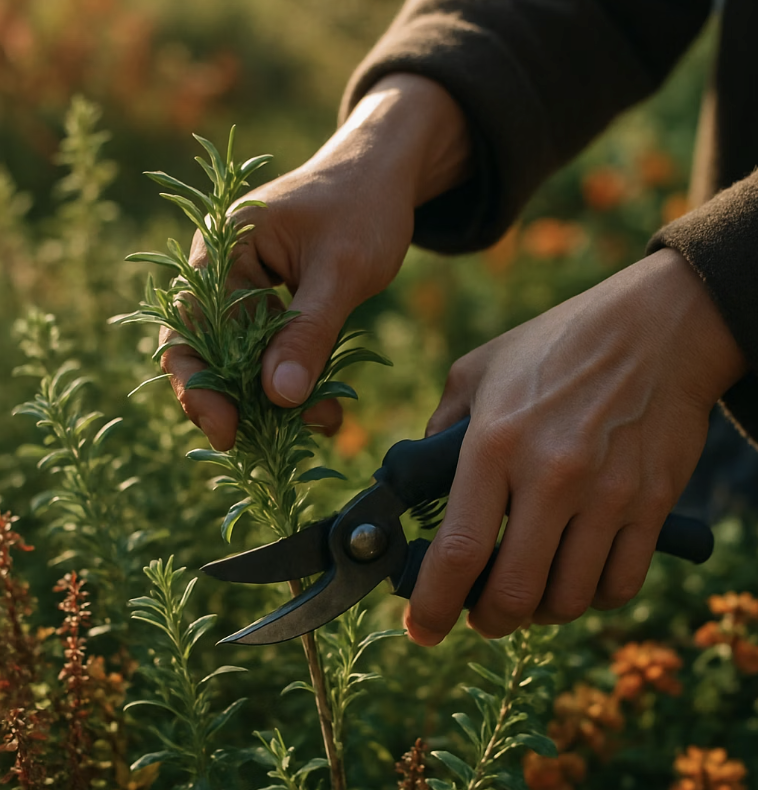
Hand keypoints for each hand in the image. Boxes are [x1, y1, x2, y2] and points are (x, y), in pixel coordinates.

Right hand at [160, 73, 470, 449]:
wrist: (385, 180)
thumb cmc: (363, 208)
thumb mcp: (341, 270)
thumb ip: (308, 331)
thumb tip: (279, 398)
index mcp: (223, 247)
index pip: (190, 325)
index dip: (199, 383)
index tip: (225, 429)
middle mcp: (224, 271)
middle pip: (208, 350)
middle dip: (235, 400)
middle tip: (261, 444)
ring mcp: (247, 290)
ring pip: (244, 360)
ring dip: (273, 399)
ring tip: (318, 423)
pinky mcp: (273, 307)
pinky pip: (273, 354)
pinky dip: (296, 383)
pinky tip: (326, 409)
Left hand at [406, 248, 746, 643]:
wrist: (657, 328)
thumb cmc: (557, 345)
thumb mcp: (480, 369)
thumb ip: (442, 426)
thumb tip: (421, 479)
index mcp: (495, 442)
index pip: (458, 550)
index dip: (433, 605)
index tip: (421, 630)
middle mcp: (551, 476)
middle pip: (513, 594)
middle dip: (486, 621)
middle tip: (479, 613)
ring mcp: (608, 495)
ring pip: (568, 600)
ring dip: (538, 613)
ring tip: (527, 592)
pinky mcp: (651, 504)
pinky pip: (621, 585)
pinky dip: (591, 597)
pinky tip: (576, 576)